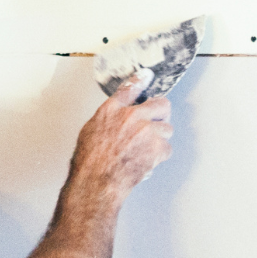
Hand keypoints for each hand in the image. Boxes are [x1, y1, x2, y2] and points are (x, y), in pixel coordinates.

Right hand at [70, 75, 173, 199]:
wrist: (97, 181)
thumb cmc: (89, 162)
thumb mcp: (89, 132)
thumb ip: (107, 121)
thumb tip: (116, 123)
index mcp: (111, 110)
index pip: (129, 88)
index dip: (140, 80)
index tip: (147, 76)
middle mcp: (130, 116)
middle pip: (161, 104)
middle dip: (162, 114)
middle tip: (157, 124)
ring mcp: (145, 130)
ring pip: (167, 129)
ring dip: (160, 140)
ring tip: (145, 151)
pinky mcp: (156, 146)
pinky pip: (167, 149)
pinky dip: (159, 157)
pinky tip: (147, 162)